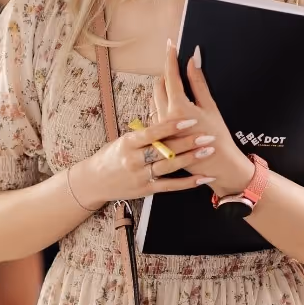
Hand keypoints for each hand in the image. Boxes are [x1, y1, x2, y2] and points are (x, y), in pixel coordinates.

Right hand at [73, 118, 217, 209]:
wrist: (95, 181)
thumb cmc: (112, 156)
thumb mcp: (124, 140)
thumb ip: (144, 133)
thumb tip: (165, 114)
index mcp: (128, 143)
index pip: (152, 133)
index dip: (172, 126)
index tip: (190, 120)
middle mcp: (134, 160)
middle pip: (165, 150)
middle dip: (188, 142)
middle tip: (207, 135)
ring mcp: (140, 176)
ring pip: (169, 166)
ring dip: (191, 158)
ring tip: (208, 150)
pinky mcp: (146, 190)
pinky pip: (170, 186)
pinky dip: (188, 183)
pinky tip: (203, 178)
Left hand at [151, 41, 254, 197]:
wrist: (216, 167)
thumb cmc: (218, 138)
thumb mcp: (211, 108)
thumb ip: (199, 82)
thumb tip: (193, 60)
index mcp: (177, 109)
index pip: (170, 76)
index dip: (170, 58)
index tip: (169, 44)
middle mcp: (163, 118)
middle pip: (158, 85)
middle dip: (167, 74)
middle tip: (178, 70)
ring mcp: (159, 128)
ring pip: (155, 99)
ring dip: (164, 89)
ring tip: (179, 90)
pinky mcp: (158, 136)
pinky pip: (155, 112)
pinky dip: (162, 104)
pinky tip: (174, 108)